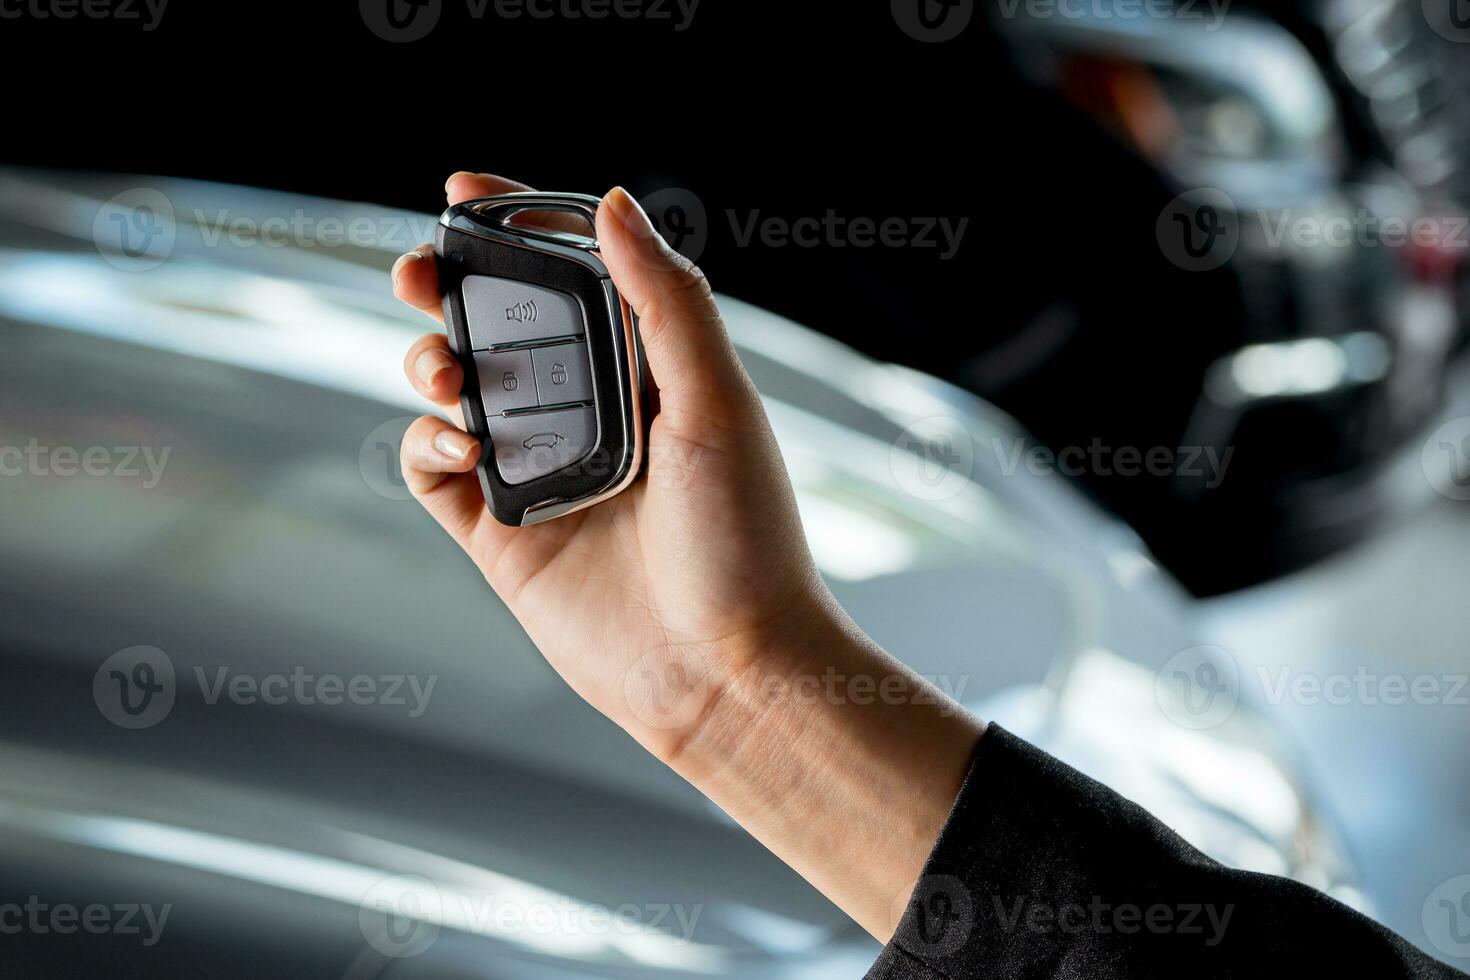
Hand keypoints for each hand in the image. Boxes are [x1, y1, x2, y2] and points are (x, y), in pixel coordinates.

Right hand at [392, 172, 825, 761]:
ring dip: (432, 360)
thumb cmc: (745, 540)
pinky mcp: (506, 536)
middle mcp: (591, 415)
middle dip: (448, 288)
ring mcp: (543, 474)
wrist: (727, 673)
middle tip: (418, 272)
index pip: (570, 277)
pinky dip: (428, 445)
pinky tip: (455, 446)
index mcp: (646, 372)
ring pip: (458, 392)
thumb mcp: (715, 401)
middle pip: (497, 327)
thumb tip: (611, 200)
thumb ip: (664, 300)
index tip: (461, 190)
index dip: (515, 227)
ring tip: (444, 369)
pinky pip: (439, 474)